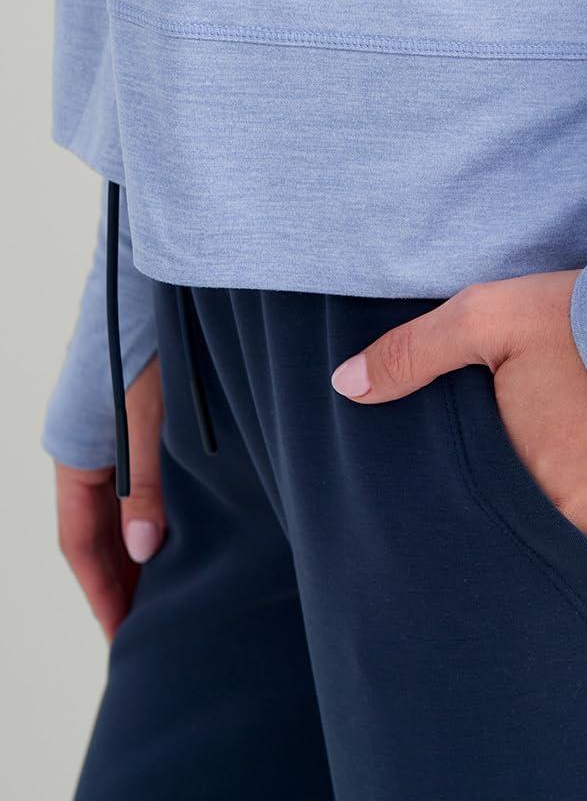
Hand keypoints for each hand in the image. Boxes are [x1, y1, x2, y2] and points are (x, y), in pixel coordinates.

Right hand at [54, 356, 165, 638]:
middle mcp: (88, 448)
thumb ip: (146, 485)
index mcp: (76, 454)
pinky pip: (138, 481)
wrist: (156, 281)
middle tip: (149, 627)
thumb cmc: (149, 341)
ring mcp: (112, 433)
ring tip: (167, 591)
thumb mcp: (148, 417)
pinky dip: (152, 513)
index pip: (79, 542)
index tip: (123, 635)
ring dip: (135, 549)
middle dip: (118, 579)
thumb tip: (144, 552)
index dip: (101, 590)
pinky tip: (179, 530)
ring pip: (118, 507)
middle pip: (96, 531)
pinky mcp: (141, 418)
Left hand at [331, 271, 586, 574]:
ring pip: (568, 564)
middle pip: (516, 543)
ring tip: (531, 541)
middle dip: (498, 537)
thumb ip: (414, 353)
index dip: (457, 512)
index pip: (468, 515)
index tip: (444, 510)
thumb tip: (344, 387)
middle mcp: (564, 516)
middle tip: (484, 529)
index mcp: (516, 473)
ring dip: (548, 555)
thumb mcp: (490, 317)